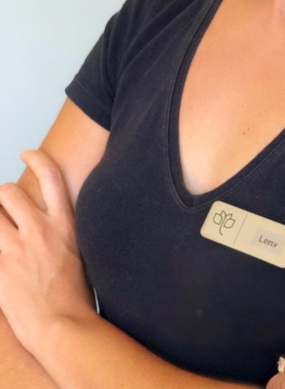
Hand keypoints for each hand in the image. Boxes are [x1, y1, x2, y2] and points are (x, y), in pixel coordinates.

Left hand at [0, 150, 94, 354]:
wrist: (63, 326)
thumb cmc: (76, 298)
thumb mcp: (81, 253)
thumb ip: (64, 232)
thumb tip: (53, 222)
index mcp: (64, 224)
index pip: (50, 176)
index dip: (36, 158)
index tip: (25, 153)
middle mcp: (39, 230)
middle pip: (8, 192)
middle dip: (1, 197)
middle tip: (2, 209)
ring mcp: (14, 249)